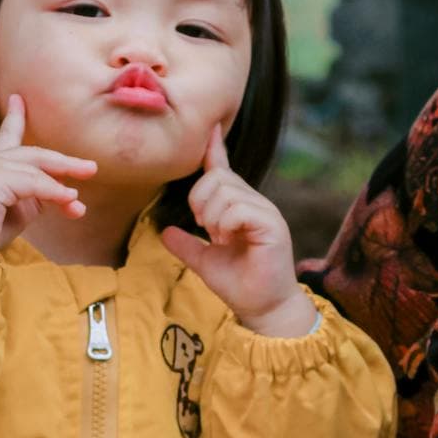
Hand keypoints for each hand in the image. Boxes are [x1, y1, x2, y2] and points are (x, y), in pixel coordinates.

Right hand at [0, 95, 97, 264]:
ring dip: (62, 187)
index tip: (18, 99)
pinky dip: (54, 193)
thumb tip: (66, 192)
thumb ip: (35, 196)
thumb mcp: (15, 210)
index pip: (5, 135)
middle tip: (90, 168)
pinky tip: (68, 202)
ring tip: (78, 203)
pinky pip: (34, 184)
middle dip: (64, 162)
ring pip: (37, 169)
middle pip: (34, 154)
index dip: (15, 117)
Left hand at [160, 126, 315, 336]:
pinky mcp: (272, 224)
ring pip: (225, 190)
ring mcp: (265, 211)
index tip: (209, 129)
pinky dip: (224, 223)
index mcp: (239, 207)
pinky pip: (238, 207)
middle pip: (216, 177)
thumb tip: (166, 232)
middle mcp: (255, 203)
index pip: (224, 170)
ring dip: (211, 216)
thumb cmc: (238, 284)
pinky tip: (228, 240)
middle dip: (199, 200)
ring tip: (219, 238)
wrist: (262, 308)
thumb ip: (186, 244)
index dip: (215, 150)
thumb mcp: (203, 260)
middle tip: (205, 229)